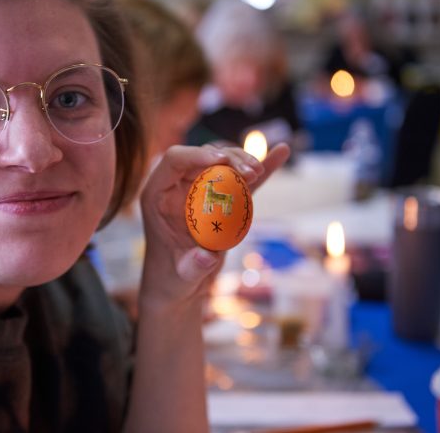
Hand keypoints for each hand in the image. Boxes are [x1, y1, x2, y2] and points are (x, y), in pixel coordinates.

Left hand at [138, 143, 289, 310]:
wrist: (182, 286)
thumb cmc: (172, 280)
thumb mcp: (181, 276)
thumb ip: (192, 266)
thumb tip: (207, 256)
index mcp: (158, 195)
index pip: (174, 160)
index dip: (196, 154)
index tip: (221, 160)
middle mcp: (178, 187)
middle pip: (203, 157)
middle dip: (228, 157)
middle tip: (250, 172)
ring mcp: (201, 191)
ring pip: (223, 163)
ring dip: (244, 162)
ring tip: (258, 171)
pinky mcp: (222, 200)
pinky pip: (241, 181)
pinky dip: (260, 169)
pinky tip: (280, 152)